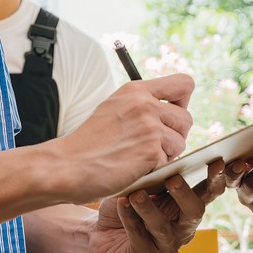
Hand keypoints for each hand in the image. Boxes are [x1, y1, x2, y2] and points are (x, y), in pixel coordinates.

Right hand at [47, 75, 194, 201]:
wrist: (66, 165)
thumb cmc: (88, 143)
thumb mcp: (113, 108)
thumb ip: (141, 105)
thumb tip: (172, 110)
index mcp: (136, 90)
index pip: (184, 83)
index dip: (182, 103)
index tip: (168, 117)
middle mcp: (145, 104)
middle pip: (187, 118)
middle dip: (175, 135)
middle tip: (153, 146)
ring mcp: (149, 127)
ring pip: (181, 142)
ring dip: (166, 154)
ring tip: (140, 158)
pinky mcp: (150, 151)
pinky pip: (168, 162)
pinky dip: (154, 169)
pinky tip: (133, 168)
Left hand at [88, 165, 227, 252]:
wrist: (97, 232)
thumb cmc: (125, 204)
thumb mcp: (141, 185)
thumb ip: (156, 176)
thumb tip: (164, 158)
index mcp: (187, 207)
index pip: (208, 192)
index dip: (217, 178)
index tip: (219, 161)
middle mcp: (183, 228)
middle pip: (194, 212)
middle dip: (185, 194)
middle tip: (173, 179)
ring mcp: (166, 245)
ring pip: (162, 227)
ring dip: (148, 208)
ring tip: (135, 194)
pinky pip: (139, 237)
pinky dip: (129, 218)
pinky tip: (121, 203)